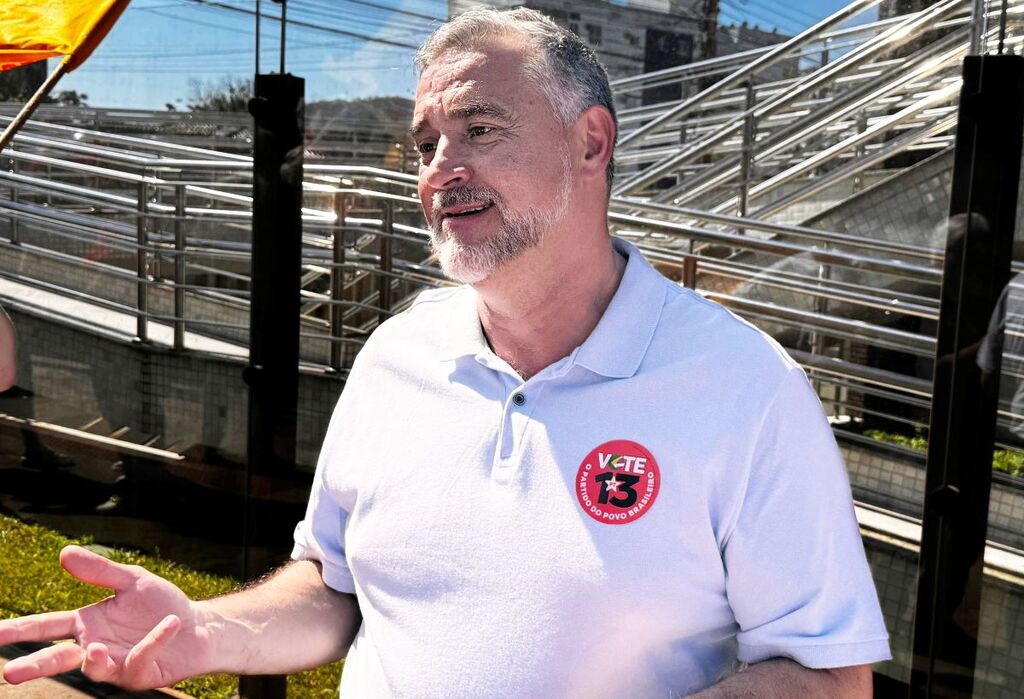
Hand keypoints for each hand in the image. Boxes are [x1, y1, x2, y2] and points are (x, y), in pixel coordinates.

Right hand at [0, 545, 211, 689]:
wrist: (198, 626)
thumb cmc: (161, 604)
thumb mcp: (132, 580)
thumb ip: (100, 571)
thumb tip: (64, 553)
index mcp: (86, 624)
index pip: (46, 626)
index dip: (19, 630)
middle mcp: (94, 647)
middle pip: (58, 658)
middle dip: (34, 666)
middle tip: (10, 674)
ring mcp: (116, 665)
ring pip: (94, 669)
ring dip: (94, 660)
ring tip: (95, 648)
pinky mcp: (140, 675)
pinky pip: (140, 659)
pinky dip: (153, 641)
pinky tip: (170, 624)